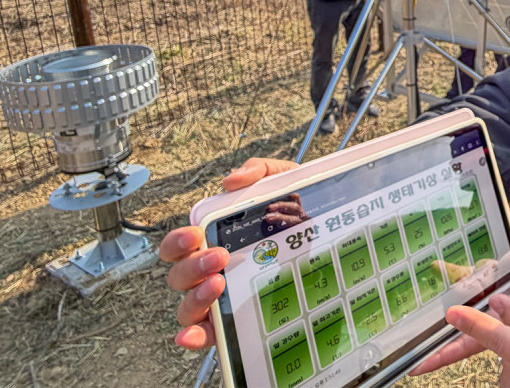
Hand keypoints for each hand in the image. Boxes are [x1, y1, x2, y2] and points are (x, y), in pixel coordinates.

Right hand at [160, 157, 298, 348]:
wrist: (332, 235)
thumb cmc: (297, 212)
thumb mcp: (282, 183)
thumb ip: (258, 172)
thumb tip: (232, 181)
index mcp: (214, 238)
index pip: (179, 243)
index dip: (177, 241)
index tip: (195, 235)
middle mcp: (211, 270)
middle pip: (180, 275)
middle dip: (193, 266)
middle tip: (220, 257)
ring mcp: (221, 297)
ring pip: (188, 305)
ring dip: (196, 298)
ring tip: (219, 285)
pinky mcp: (236, 320)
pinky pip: (207, 334)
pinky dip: (193, 336)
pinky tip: (193, 335)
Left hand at [410, 253, 509, 373]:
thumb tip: (496, 305)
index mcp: (502, 329)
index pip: (465, 346)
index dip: (441, 356)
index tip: (417, 365)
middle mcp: (490, 313)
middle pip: (455, 325)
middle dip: (431, 332)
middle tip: (402, 338)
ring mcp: (489, 294)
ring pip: (457, 298)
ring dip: (439, 298)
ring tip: (411, 301)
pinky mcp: (492, 275)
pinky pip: (467, 273)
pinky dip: (454, 270)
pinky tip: (438, 266)